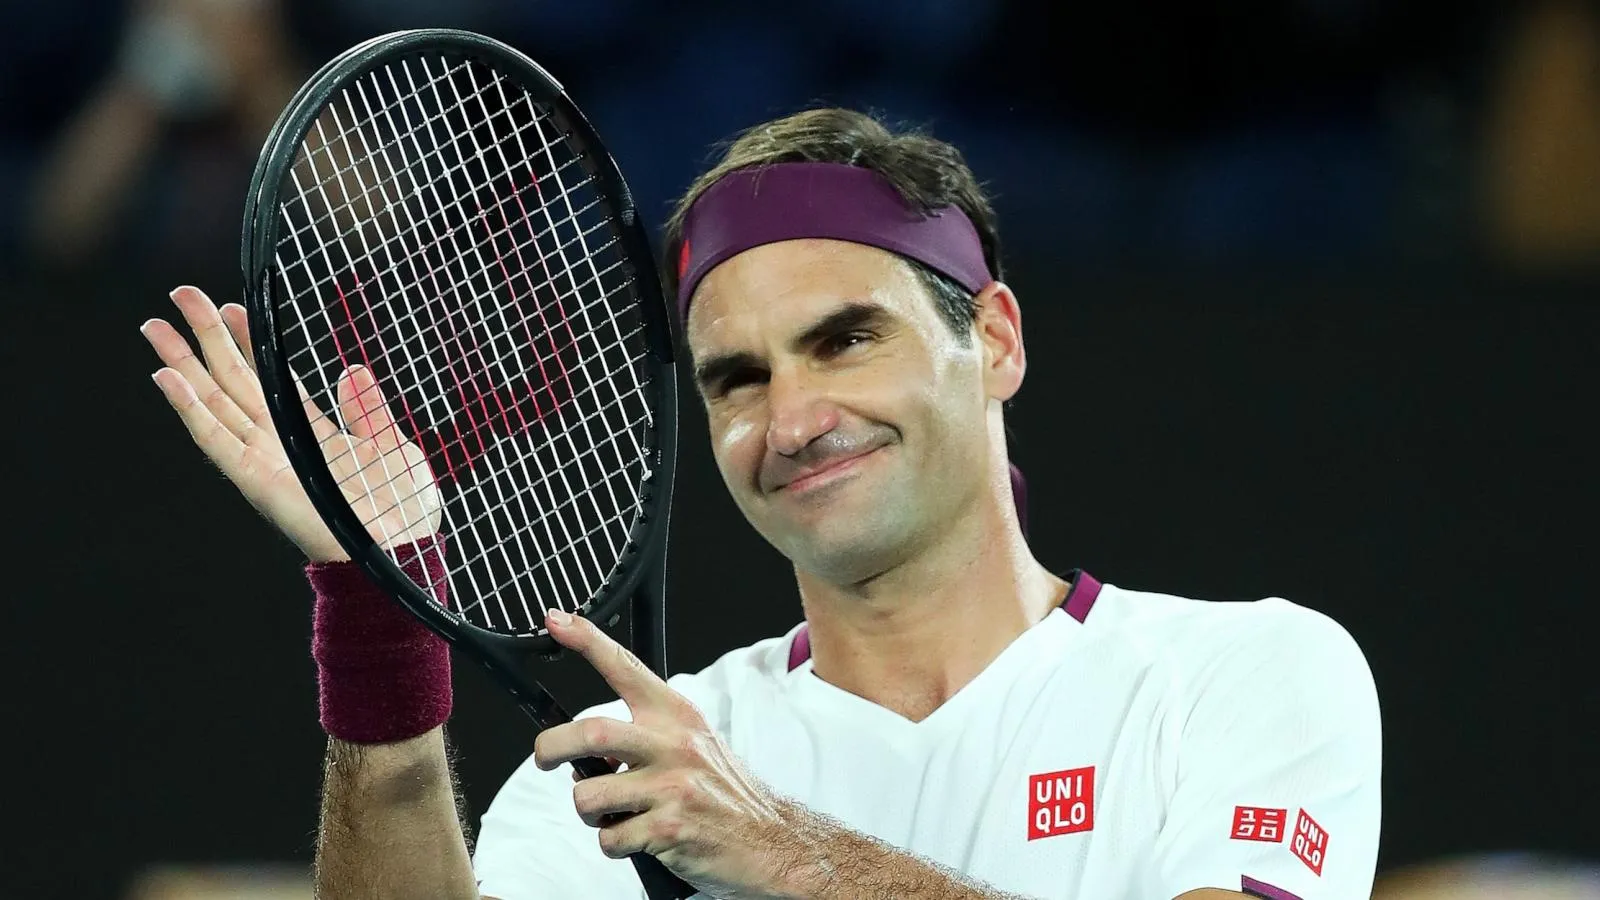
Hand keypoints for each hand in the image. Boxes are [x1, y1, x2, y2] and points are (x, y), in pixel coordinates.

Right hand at [142, 285, 441, 561]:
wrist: (401, 555)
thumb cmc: (402, 513)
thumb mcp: (392, 447)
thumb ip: (368, 410)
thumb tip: (351, 370)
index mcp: (312, 434)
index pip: (271, 380)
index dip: (249, 343)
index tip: (232, 307)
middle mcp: (280, 444)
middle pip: (234, 382)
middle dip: (206, 338)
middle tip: (181, 295)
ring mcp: (265, 461)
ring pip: (214, 403)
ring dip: (183, 364)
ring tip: (155, 326)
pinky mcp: (256, 481)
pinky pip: (216, 441)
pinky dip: (190, 410)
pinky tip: (167, 379)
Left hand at [534, 612, 799, 898]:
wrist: (770, 837)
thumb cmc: (723, 792)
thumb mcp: (693, 743)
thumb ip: (645, 735)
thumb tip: (584, 749)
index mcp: (677, 716)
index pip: (626, 667)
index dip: (587, 641)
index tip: (556, 620)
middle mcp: (674, 744)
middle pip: (591, 733)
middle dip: (551, 748)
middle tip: (546, 758)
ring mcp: (673, 787)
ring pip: (589, 795)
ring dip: (590, 812)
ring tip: (615, 814)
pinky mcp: (670, 829)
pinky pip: (610, 839)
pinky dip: (614, 843)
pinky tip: (640, 838)